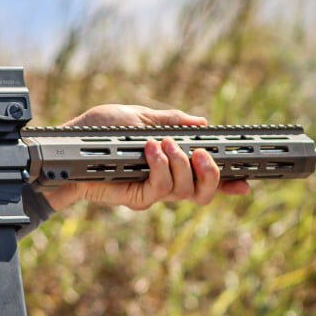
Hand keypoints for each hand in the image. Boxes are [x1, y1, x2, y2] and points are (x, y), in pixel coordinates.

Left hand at [42, 104, 251, 210]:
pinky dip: (160, 167)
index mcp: (171, 164)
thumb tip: (201, 121)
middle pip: (204, 194)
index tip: (247, 181)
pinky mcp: (136, 198)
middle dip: (213, 175)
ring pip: (185, 192)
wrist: (67, 147)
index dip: (228, 183)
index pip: (205, 178)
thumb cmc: (97, 131)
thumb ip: (170, 121)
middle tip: (201, 153)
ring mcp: (151, 192)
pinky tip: (151, 150)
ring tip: (164, 144)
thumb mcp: (139, 117)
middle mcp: (165, 182)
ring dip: (180, 164)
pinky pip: (160, 190)